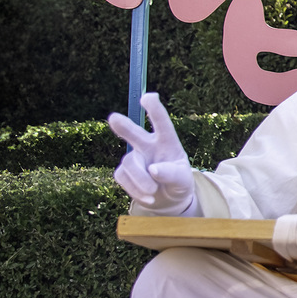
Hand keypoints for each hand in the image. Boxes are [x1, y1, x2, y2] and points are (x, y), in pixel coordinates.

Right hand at [108, 92, 195, 215]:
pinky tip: (148, 196)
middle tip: (113, 118)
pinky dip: (135, 190)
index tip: (149, 97)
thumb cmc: (178, 184)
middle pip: (134, 133)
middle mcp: (148, 146)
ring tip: (153, 191)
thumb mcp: (183, 180)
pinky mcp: (124, 172)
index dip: (155, 109)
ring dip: (141, 180)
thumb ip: (172, 174)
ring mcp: (135, 158)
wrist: (168, 201)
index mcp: (167, 142)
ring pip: (130, 163)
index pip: (161, 123)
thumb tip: (153, 170)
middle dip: (124, 126)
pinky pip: (123, 178)